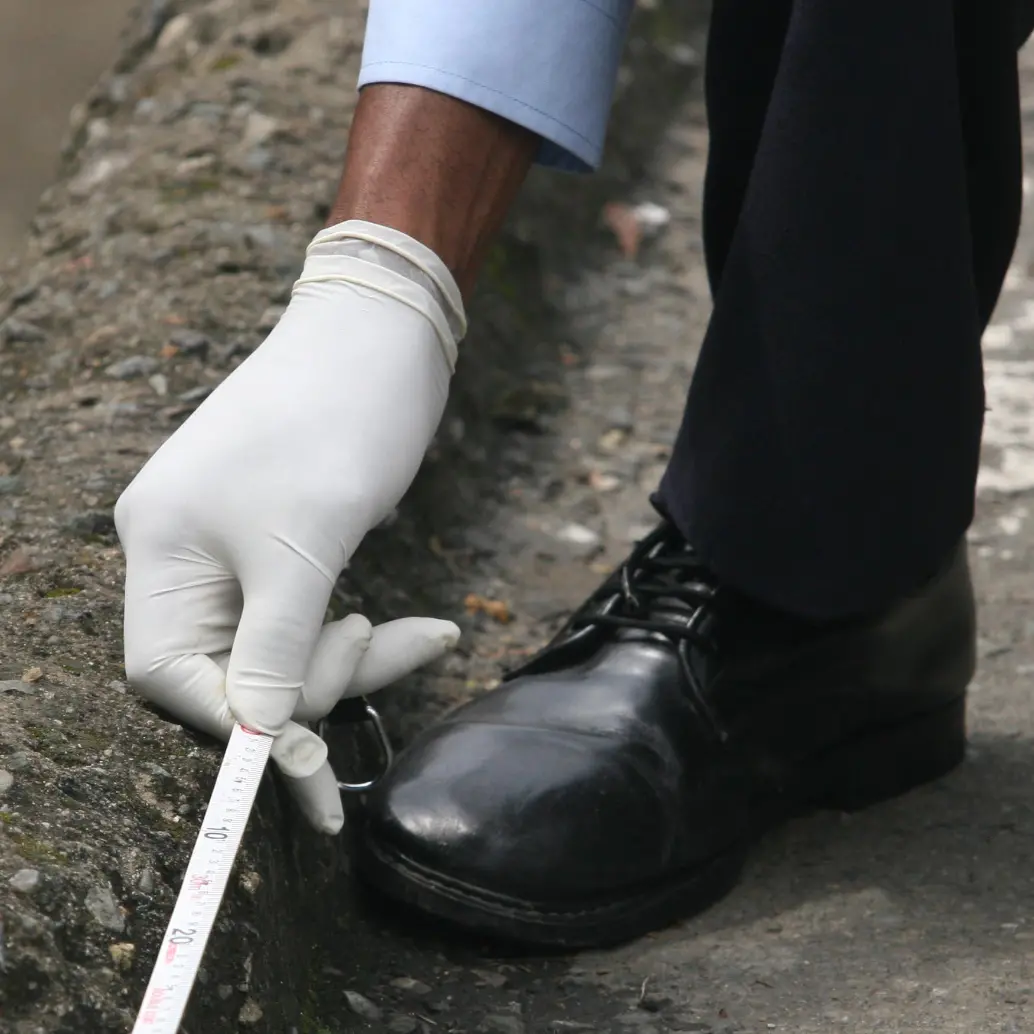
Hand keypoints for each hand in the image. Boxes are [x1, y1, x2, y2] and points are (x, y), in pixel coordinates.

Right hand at [115, 220, 465, 832]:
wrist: (386, 334)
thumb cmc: (340, 421)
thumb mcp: (306, 543)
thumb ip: (278, 646)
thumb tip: (260, 737)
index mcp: (163, 547)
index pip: (169, 675)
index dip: (237, 726)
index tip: (306, 766)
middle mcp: (187, 554)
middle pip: (234, 670)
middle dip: (316, 678)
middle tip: (381, 641)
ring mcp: (239, 550)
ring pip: (285, 650)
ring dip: (352, 658)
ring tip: (420, 634)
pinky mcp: (288, 545)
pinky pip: (314, 619)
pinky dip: (362, 633)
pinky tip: (424, 630)